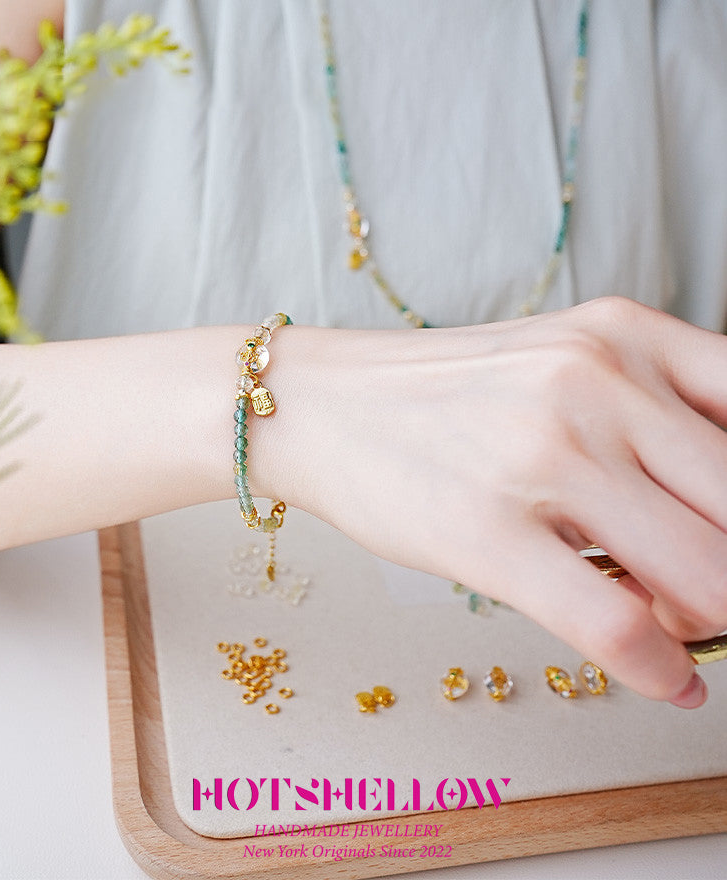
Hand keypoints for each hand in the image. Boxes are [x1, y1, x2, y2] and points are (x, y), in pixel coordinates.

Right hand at [257, 297, 726, 707]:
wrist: (326, 403)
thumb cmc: (450, 396)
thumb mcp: (565, 365)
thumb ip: (658, 422)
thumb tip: (723, 537)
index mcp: (628, 334)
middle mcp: (599, 380)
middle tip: (710, 591)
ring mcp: (545, 454)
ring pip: (707, 574)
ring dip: (711, 621)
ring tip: (679, 625)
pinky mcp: (489, 530)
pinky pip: (619, 626)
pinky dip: (663, 670)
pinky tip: (665, 678)